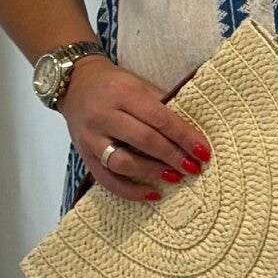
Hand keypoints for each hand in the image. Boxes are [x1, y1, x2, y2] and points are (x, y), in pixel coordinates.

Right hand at [62, 54, 211, 201]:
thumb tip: (191, 133)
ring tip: (175, 178)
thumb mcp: (139, 84)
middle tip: (193, 168)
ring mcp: (91, 138)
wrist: (74, 83)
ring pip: (123, 162)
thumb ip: (162, 105)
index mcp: (124, 93)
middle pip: (144, 140)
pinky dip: (130, 190)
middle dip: (173, 157)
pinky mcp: (83, 156)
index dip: (184, 136)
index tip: (203, 152)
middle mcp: (104, 115)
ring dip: (153, 173)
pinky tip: (152, 193)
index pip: (160, 118)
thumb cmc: (114, 84)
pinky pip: (107, 179)